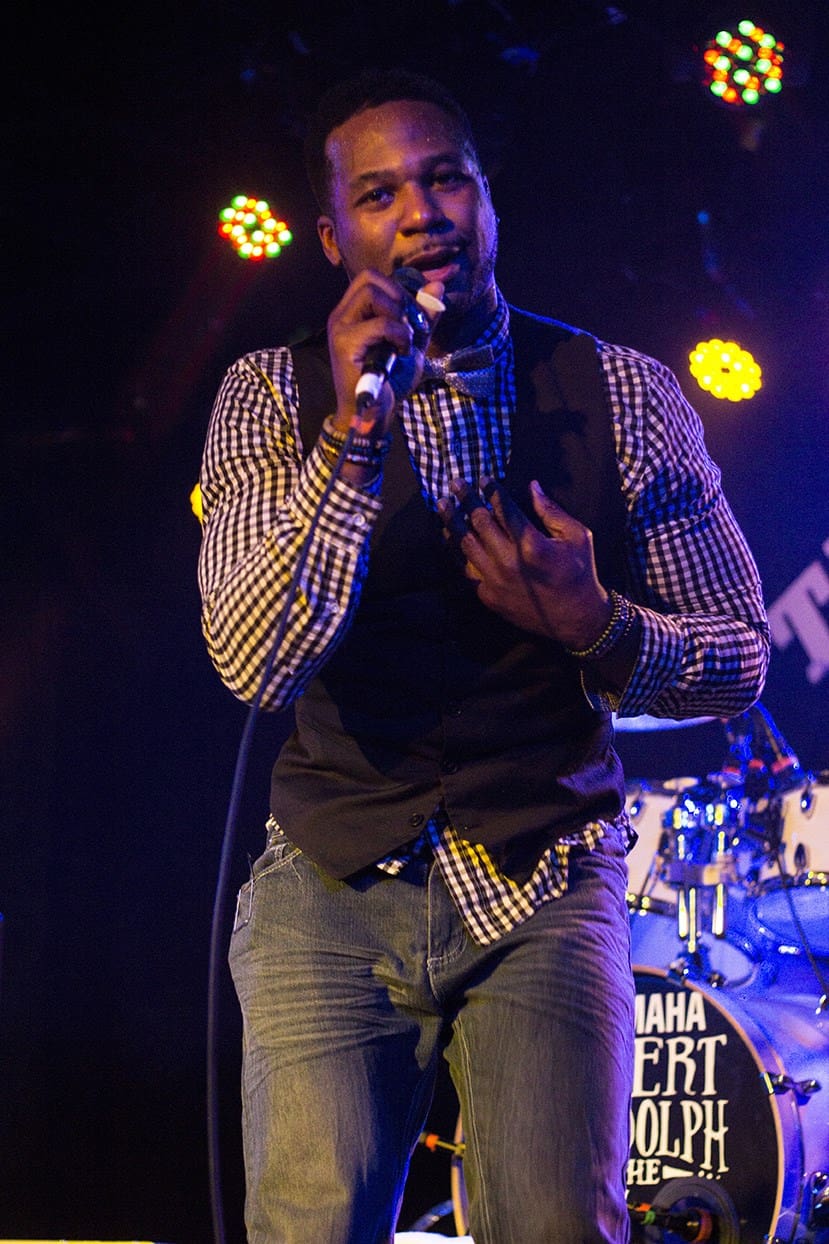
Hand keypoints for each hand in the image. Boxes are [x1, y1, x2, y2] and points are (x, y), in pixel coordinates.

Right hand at [326, 269, 443, 435]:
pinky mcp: (345, 345)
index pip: (372, 277)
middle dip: (400, 297)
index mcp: (353, 312)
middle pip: (370, 277)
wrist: (375, 414)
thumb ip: (424, 315)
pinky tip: (402, 352)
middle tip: (411, 326)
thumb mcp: (412, 342)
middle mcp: (341, 315)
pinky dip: (399, 334)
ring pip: (372, 293)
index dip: (398, 288)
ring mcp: (340, 328)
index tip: (413, 316)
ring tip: (404, 340)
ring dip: (398, 315)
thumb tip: (439, 285)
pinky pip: (380, 324)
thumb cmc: (389, 380)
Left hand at [437, 476, 613, 646]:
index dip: (491, 491)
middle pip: (479, 523)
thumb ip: (551, 511)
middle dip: (466, 499)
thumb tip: (532, 486)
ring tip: (442, 505)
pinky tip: (448, 537)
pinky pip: (466, 569)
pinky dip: (456, 551)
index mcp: (531, 545)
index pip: (504, 509)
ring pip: (466, 545)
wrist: (575, 619)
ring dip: (452, 522)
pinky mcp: (488, 596)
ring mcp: (495, 581)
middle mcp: (508, 562)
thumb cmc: (580, 573)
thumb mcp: (577, 536)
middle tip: (454, 483)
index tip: (482, 479)